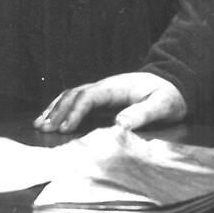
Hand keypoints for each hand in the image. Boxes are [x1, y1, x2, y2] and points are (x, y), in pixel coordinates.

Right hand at [36, 71, 187, 133]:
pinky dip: (61, 107)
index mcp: (116, 87)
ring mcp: (102, 90)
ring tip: (40, 124)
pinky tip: (53, 117)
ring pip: (70, 95)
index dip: (74, 112)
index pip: (88, 97)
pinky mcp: (102, 97)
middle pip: (73, 95)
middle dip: (57, 112)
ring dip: (54, 109)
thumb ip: (143, 113)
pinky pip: (76, 100)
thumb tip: (119, 124)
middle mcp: (104, 86)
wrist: (173, 83)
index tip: (64, 128)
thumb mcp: (163, 105)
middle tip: (44, 129)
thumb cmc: (169, 95)